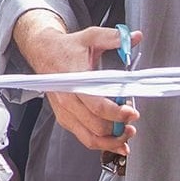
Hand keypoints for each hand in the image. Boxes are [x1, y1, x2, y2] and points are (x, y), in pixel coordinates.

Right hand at [13, 12, 139, 154]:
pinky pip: (84, 137)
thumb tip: (134, 37)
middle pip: (95, 125)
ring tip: (127, 136)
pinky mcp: (65, 118)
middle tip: (132, 122)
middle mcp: (68, 99)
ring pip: (89, 137)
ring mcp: (65, 111)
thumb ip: (114, 38)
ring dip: (111, 141)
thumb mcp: (91, 37)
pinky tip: (115, 142)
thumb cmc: (67, 48)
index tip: (132, 112)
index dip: (116, 113)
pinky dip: (101, 143)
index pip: (96, 104)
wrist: (44, 53)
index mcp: (74, 80)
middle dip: (117, 128)